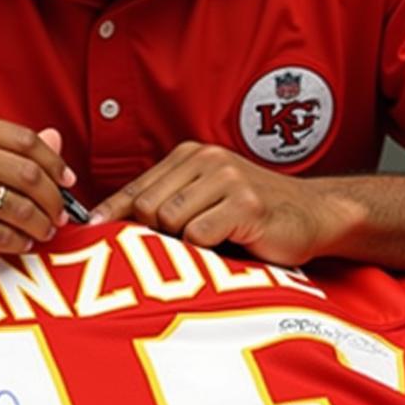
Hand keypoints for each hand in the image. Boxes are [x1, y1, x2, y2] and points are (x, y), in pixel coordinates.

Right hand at [0, 113, 76, 258]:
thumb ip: (6, 145)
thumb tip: (56, 140)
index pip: (27, 141)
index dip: (55, 163)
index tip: (67, 181)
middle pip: (30, 175)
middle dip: (54, 199)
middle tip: (60, 213)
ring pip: (21, 207)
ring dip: (41, 223)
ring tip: (43, 229)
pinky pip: (3, 234)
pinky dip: (20, 241)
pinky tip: (21, 241)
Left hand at [90, 142, 362, 265]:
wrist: (314, 215)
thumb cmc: (253, 215)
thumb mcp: (204, 200)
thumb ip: (164, 205)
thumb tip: (106, 223)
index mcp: (190, 155)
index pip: (138, 187)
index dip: (113, 212)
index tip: (90, 230)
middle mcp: (206, 159)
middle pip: (149, 207)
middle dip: (154, 234)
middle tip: (176, 249)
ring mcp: (227, 177)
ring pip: (171, 221)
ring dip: (184, 243)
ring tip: (208, 246)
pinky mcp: (245, 202)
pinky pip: (199, 235)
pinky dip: (207, 249)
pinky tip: (227, 244)